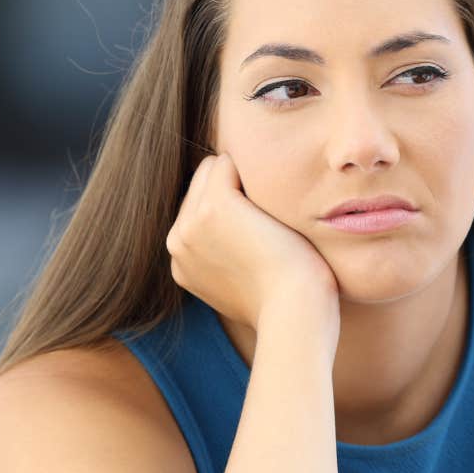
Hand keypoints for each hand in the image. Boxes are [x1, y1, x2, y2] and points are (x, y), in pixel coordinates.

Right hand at [165, 153, 338, 328]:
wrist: (295, 310)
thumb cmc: (285, 299)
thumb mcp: (244, 282)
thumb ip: (226, 258)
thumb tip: (236, 236)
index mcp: (181, 262)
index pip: (196, 207)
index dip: (234, 207)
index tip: (262, 232)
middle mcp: (178, 241)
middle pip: (200, 183)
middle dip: (234, 189)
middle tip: (270, 224)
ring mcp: (191, 223)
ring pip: (212, 169)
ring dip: (244, 180)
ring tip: (271, 217)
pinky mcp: (214, 206)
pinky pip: (227, 163)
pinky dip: (254, 172)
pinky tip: (274, 202)